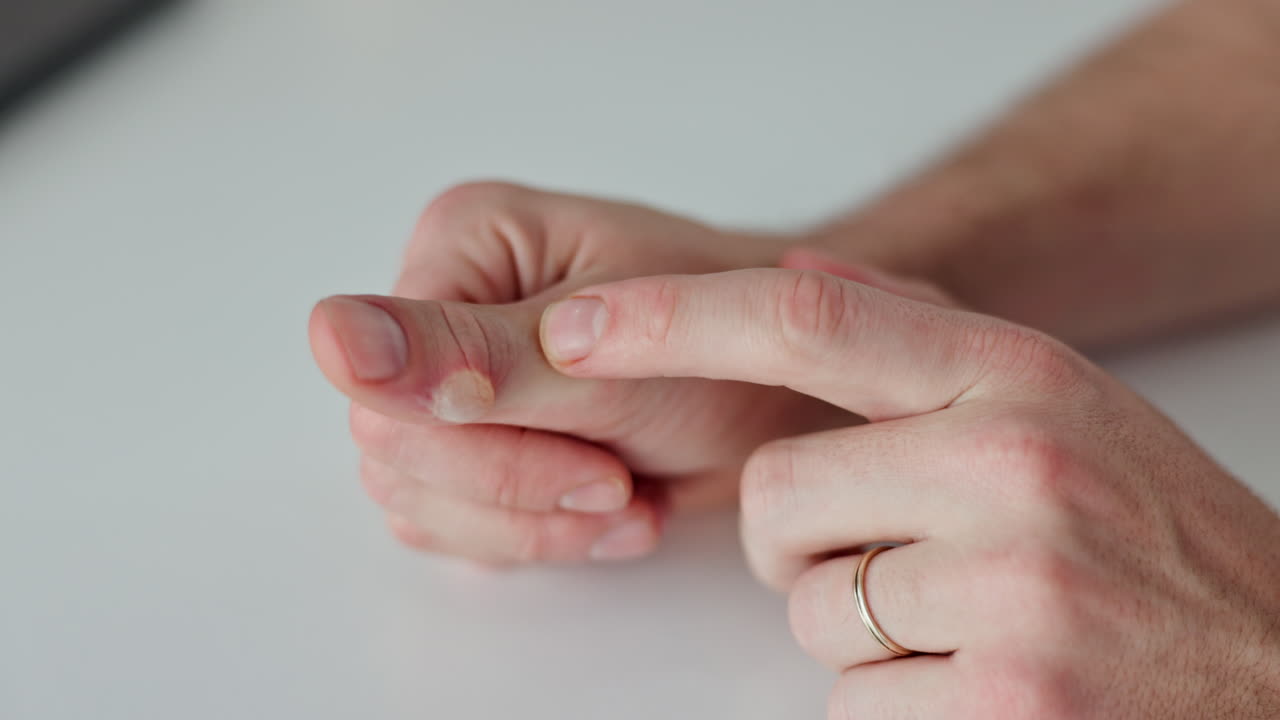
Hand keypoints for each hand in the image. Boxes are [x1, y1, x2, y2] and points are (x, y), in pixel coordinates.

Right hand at [309, 182, 865, 564]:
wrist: (790, 383)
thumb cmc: (727, 339)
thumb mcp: (602, 352)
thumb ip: (464, 351)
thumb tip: (329, 336)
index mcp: (458, 250)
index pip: (385, 384)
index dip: (480, 449)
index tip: (594, 457)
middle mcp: (440, 309)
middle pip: (394, 450)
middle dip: (515, 491)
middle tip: (619, 483)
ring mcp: (453, 380)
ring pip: (418, 498)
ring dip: (529, 524)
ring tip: (625, 498)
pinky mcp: (479, 441)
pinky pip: (453, 522)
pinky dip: (534, 536)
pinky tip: (611, 511)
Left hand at [540, 268, 1279, 716]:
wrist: (1278, 664)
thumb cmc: (1155, 529)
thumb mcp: (1060, 398)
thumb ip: (919, 335)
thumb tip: (795, 275)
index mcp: (1016, 376)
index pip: (805, 320)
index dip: (669, 319)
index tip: (575, 330)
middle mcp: (1014, 466)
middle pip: (771, 496)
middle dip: (796, 540)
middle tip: (886, 551)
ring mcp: (1014, 592)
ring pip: (807, 611)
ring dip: (854, 627)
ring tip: (961, 618)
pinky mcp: (1007, 706)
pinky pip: (849, 704)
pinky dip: (891, 701)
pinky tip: (982, 680)